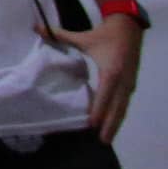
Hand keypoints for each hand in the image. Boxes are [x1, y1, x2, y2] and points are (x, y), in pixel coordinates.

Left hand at [40, 14, 141, 141]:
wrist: (129, 28)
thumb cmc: (105, 34)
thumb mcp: (84, 37)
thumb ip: (60, 35)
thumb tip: (36, 28)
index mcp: (111, 71)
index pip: (105, 95)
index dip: (99, 110)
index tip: (92, 124)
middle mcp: (123, 81)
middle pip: (117, 108)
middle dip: (110, 125)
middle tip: (102, 140)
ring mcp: (129, 84)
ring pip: (123, 108)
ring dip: (115, 123)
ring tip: (107, 137)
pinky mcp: (131, 84)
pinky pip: (125, 103)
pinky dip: (119, 114)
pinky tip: (113, 123)